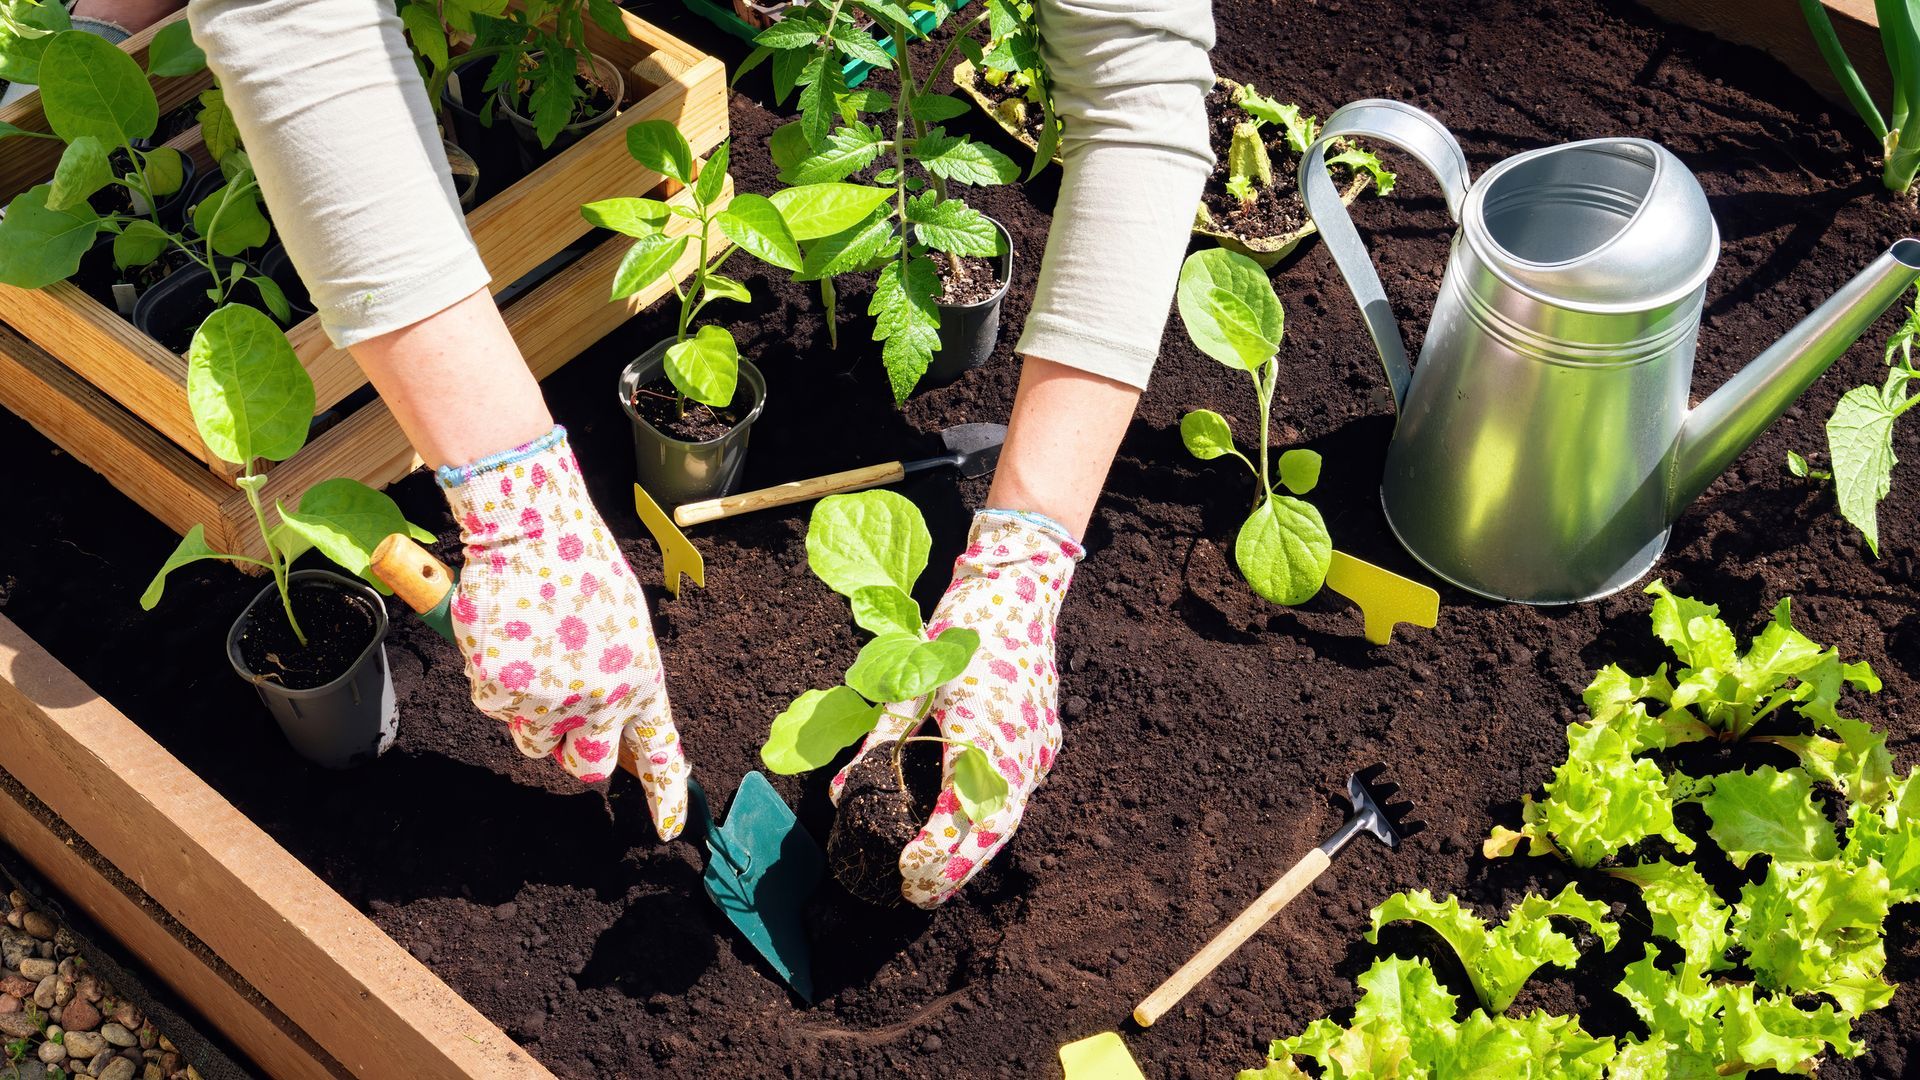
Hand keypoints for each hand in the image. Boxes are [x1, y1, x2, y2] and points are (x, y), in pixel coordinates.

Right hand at [439, 427, 689, 838]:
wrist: (530, 531)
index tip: (668, 830)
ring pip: (534, 741)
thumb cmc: (579, 571)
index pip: (660, 751)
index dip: (664, 796)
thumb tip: (613, 726)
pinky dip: (496, 684)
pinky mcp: (503, 691)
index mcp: (643, 679)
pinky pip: (496, 711)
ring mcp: (551, 699)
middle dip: (575, 753)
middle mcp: (603, 699)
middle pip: (588, 766)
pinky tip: (507, 642)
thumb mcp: (624, 626)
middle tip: (565, 717)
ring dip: (531, 714)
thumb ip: (623, 680)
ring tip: (535, 655)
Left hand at [831, 510, 1083, 906]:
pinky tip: (970, 834)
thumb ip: (879, 740)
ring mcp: (1039, 745)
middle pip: (991, 830)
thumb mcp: (908, 682)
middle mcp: (1018, 748)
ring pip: (1010, 816)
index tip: (906, 872)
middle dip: (956, 869)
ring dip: (976, 851)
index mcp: (981, 733)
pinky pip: (1020, 793)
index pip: (959, 812)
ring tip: (942, 880)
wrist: (1020, 587)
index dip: (935, 850)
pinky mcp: (1046, 738)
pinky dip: (994, 821)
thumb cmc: (958, 630)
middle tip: (918, 898)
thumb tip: (842, 795)